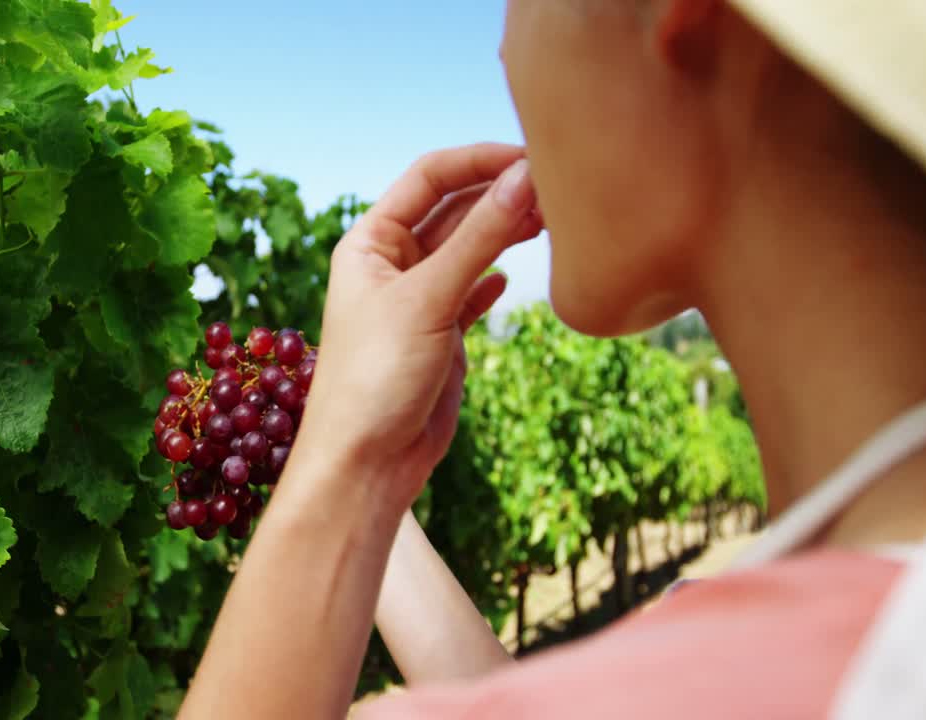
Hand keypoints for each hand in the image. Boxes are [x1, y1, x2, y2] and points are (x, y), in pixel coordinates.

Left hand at [293, 144, 540, 509]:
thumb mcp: (428, 299)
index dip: (478, 160)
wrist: (367, 461)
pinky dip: (495, 279)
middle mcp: (391, 263)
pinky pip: (473, 291)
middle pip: (454, 208)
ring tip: (555, 221)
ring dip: (506, 231)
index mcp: (371, 241)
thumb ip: (479, 238)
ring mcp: (418, 299)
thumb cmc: (376, 376)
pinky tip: (516, 274)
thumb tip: (526, 179)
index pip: (428, 177)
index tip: (531, 157)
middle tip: (557, 189)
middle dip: (500, 193)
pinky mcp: (440, 334)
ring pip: (470, 248)